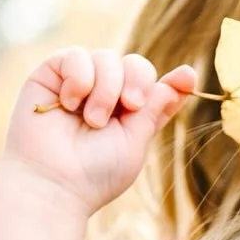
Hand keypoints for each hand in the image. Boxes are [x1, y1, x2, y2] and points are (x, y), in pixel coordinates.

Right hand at [1, 48, 195, 217]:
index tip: (188, 78)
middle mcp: (104, 95)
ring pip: (107, 58)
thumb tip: (186, 76)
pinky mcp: (51, 74)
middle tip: (129, 107)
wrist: (54, 183)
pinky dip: (79, 79)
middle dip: (137, 82)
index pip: (153, 86)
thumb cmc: (95, 173)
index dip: (173, 81)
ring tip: (92, 121)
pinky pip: (76, 55)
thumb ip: (155, 110)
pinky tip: (70, 105)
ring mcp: (78, 83)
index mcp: (127, 114)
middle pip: (134, 64)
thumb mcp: (135, 142)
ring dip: (105, 89)